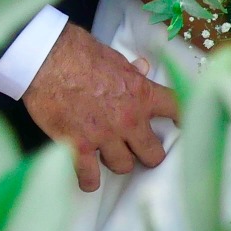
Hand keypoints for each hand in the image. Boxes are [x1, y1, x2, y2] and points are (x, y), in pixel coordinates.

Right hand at [22, 24, 179, 191]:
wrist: (47, 58)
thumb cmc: (78, 52)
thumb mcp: (114, 57)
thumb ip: (131, 70)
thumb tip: (143, 67)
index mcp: (142, 94)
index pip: (177, 111)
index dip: (183, 120)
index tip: (181, 126)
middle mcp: (128, 119)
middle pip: (153, 154)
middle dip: (147, 154)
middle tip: (138, 150)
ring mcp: (104, 136)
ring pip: (123, 166)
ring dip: (116, 161)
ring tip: (107, 155)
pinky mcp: (78, 147)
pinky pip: (90, 177)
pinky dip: (88, 179)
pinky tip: (87, 175)